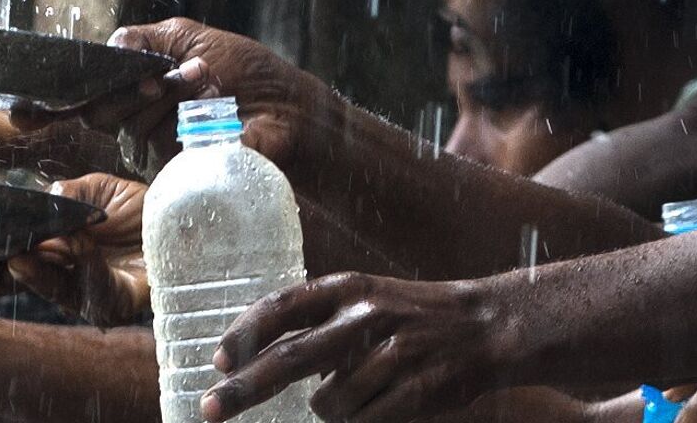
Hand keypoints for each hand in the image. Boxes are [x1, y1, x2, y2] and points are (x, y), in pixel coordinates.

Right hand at [0, 173, 149, 326]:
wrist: (192, 218)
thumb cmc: (144, 206)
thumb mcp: (97, 188)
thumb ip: (66, 193)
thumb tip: (40, 196)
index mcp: (45, 244)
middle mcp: (59, 270)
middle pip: (2, 281)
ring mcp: (87, 287)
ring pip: (46, 290)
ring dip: (28, 274)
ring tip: (11, 257)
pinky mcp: (122, 298)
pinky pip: (95, 288)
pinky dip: (81, 267)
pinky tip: (71, 246)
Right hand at [53, 19, 339, 173]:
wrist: (295, 110)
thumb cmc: (248, 72)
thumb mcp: (189, 38)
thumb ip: (141, 40)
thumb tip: (107, 49)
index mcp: (131, 86)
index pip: (79, 96)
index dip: (43, 108)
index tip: (19, 115)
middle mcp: (134, 121)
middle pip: (100, 110)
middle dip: (138, 86)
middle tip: (187, 70)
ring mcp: (154, 150)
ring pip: (130, 126)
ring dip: (172, 97)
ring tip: (213, 83)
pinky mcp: (179, 175)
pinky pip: (157, 154)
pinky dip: (185, 124)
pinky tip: (214, 113)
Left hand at [202, 273, 504, 422]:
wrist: (485, 325)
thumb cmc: (406, 316)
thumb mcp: (358, 299)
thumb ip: (311, 322)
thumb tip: (244, 358)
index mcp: (344, 287)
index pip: (280, 308)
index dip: (245, 334)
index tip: (218, 361)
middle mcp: (364, 315)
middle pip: (290, 358)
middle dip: (245, 389)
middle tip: (211, 410)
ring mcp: (392, 352)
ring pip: (328, 403)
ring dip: (331, 410)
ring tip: (363, 390)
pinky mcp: (418, 388)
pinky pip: (366, 420)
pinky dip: (362, 420)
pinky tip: (381, 405)